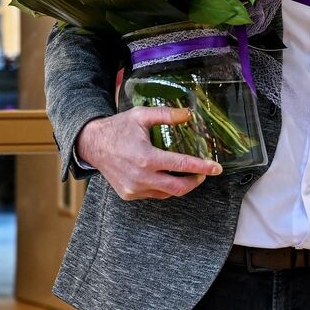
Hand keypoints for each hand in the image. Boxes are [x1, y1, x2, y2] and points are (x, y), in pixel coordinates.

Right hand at [77, 107, 222, 200]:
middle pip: (178, 187)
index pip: (181, 165)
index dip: (202, 167)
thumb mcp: (142, 115)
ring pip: (167, 193)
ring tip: (188, 173)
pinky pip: (154, 194)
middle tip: (205, 172)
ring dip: (181, 185)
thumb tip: (190, 114)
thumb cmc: (118, 128)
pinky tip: (169, 176)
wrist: (92, 145)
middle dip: (196, 181)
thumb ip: (167, 114)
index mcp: (145, 158)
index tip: (217, 168)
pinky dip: (165, 187)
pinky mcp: (129, 194)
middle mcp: (140, 177)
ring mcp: (133, 189)